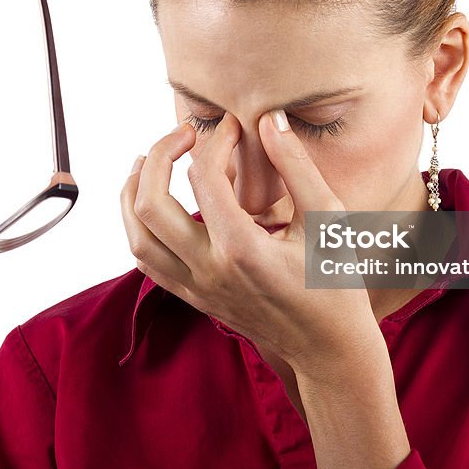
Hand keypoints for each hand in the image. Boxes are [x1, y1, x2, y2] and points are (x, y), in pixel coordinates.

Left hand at [119, 111, 377, 371]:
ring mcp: (196, 287)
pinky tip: (153, 204)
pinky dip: (139, 226)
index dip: (215, 140)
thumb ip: (296, 166)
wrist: (327, 347)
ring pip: (137, 234)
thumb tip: (269, 120)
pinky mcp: (193, 297)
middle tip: (184, 132)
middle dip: (159, 156)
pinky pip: (146, 261)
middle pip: (150, 204)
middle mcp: (209, 270)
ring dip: (134, 191)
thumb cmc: (334, 281)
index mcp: (242, 249)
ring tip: (149, 160)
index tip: (233, 126)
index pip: (205, 177)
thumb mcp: (327, 217)